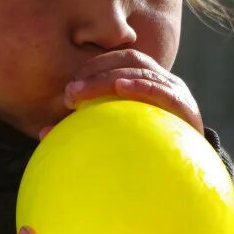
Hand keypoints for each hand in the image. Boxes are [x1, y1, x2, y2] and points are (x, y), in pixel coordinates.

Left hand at [46, 50, 201, 136]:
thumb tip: (42, 133)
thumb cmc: (149, 148)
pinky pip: (163, 92)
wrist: (191, 173)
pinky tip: (121, 89)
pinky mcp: (186, 109)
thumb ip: (86, 128)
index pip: (121, 59)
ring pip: (143, 71)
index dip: (95, 65)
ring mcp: (177, 92)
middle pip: (130, 60)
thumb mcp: (118, 132)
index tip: (70, 84)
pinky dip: (141, 86)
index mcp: (149, 80)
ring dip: (110, 78)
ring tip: (84, 91)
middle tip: (71, 91)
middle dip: (98, 70)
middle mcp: (165, 80)